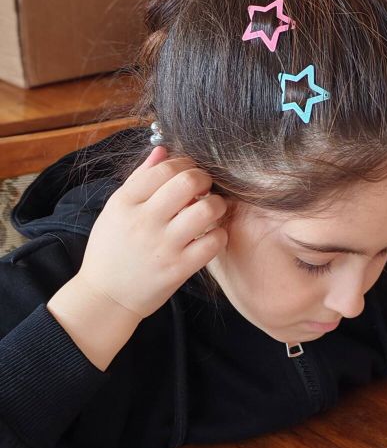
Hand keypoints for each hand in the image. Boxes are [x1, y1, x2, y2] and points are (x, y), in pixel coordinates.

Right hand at [75, 145, 226, 318]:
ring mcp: (163, 246)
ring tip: (212, 210)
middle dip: (205, 179)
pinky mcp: (178, 269)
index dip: (185, 164)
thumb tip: (163, 150)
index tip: (189, 172)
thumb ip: (140, 178)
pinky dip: (219, 235)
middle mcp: (144, 221)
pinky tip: (212, 235)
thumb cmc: (112, 250)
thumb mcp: (116, 210)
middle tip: (205, 188)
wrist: (106, 297)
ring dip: (216, 205)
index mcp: (125, 202)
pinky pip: (213, 242)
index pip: (165, 169)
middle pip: (188, 183)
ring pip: (205, 211)